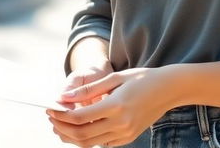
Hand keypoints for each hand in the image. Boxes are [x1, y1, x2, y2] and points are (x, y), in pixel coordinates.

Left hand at [46, 66, 175, 146]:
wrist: (168, 89)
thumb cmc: (142, 78)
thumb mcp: (116, 77)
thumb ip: (89, 89)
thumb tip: (64, 97)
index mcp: (116, 105)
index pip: (80, 116)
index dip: (61, 115)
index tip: (50, 108)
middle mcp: (121, 123)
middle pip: (82, 133)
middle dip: (62, 127)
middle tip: (51, 118)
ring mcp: (125, 134)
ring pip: (90, 142)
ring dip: (71, 136)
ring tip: (61, 125)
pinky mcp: (128, 138)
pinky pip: (102, 143)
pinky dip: (88, 138)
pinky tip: (81, 127)